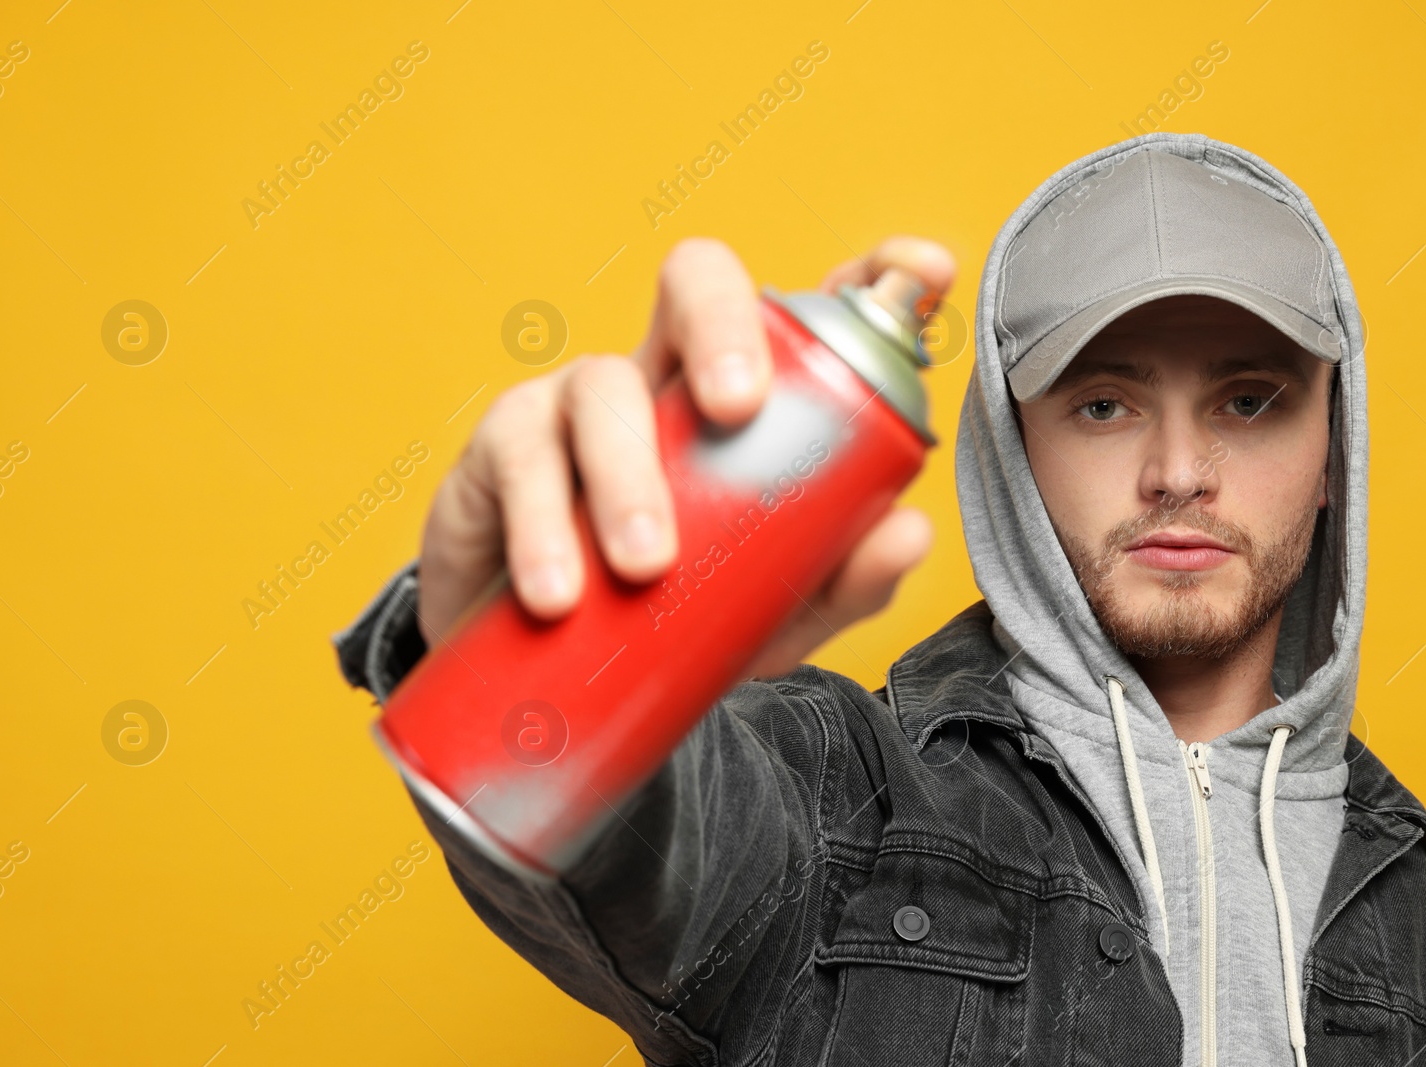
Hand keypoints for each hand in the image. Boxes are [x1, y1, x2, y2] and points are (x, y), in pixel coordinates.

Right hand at [416, 235, 956, 678]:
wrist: (546, 679)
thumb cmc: (669, 619)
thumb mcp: (769, 612)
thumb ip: (839, 578)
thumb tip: (908, 532)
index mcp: (745, 400)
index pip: (805, 317)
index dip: (865, 278)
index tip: (920, 271)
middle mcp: (667, 378)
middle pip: (695, 283)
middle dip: (725, 323)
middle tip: (740, 407)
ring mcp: (582, 403)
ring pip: (604, 383)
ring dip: (626, 474)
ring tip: (645, 566)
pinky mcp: (505, 448)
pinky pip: (521, 455)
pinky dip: (542, 522)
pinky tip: (559, 590)